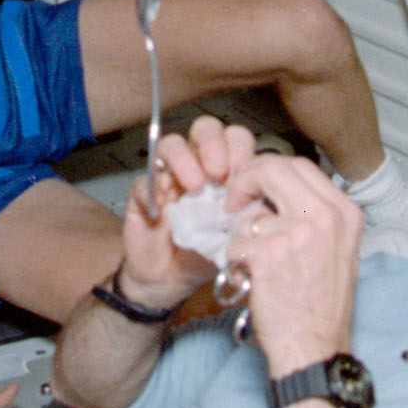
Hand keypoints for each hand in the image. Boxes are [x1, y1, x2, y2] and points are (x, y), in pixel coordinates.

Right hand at [120, 113, 245, 300]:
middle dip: (213, 143)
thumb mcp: (236, 234)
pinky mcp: (142, 193)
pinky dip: (155, 187)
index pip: (236, 139)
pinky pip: (145, 178)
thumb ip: (250, 214)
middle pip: (204, 128)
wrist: (173, 279)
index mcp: (225, 169)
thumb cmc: (208, 252)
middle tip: (218, 170)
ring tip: (195, 185)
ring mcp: (168, 176)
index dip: (241, 149)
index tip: (245, 175)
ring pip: (171, 144)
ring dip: (185, 159)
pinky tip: (165, 206)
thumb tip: (265, 204)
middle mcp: (197, 165)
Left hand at [218, 152, 364, 372]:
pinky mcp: (270, 255)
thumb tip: (272, 193)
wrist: (314, 347)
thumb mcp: (336, 249)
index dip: (268, 169)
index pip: (300, 165)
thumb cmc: (321, 306)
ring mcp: (298, 234)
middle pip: (273, 169)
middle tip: (233, 200)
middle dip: (245, 180)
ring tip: (252, 259)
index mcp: (345, 213)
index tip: (253, 184)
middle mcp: (326, 217)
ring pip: (250, 211)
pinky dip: (235, 261)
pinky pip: (236, 242)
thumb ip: (311, 215)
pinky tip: (251, 278)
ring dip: (242, 235)